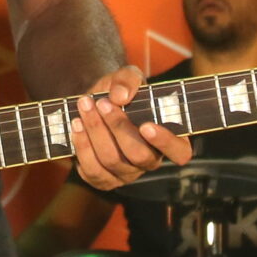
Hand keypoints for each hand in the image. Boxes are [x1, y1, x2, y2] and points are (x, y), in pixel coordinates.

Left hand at [67, 66, 192, 189]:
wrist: (94, 104)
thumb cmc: (120, 92)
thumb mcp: (127, 77)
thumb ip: (128, 79)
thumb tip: (119, 97)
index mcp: (168, 138)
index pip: (179, 152)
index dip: (165, 142)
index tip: (146, 125)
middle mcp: (150, 160)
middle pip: (138, 154)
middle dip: (117, 127)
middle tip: (101, 103)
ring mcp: (127, 174)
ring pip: (112, 161)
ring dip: (95, 132)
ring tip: (84, 107)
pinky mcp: (104, 179)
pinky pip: (92, 171)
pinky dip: (82, 146)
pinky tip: (76, 125)